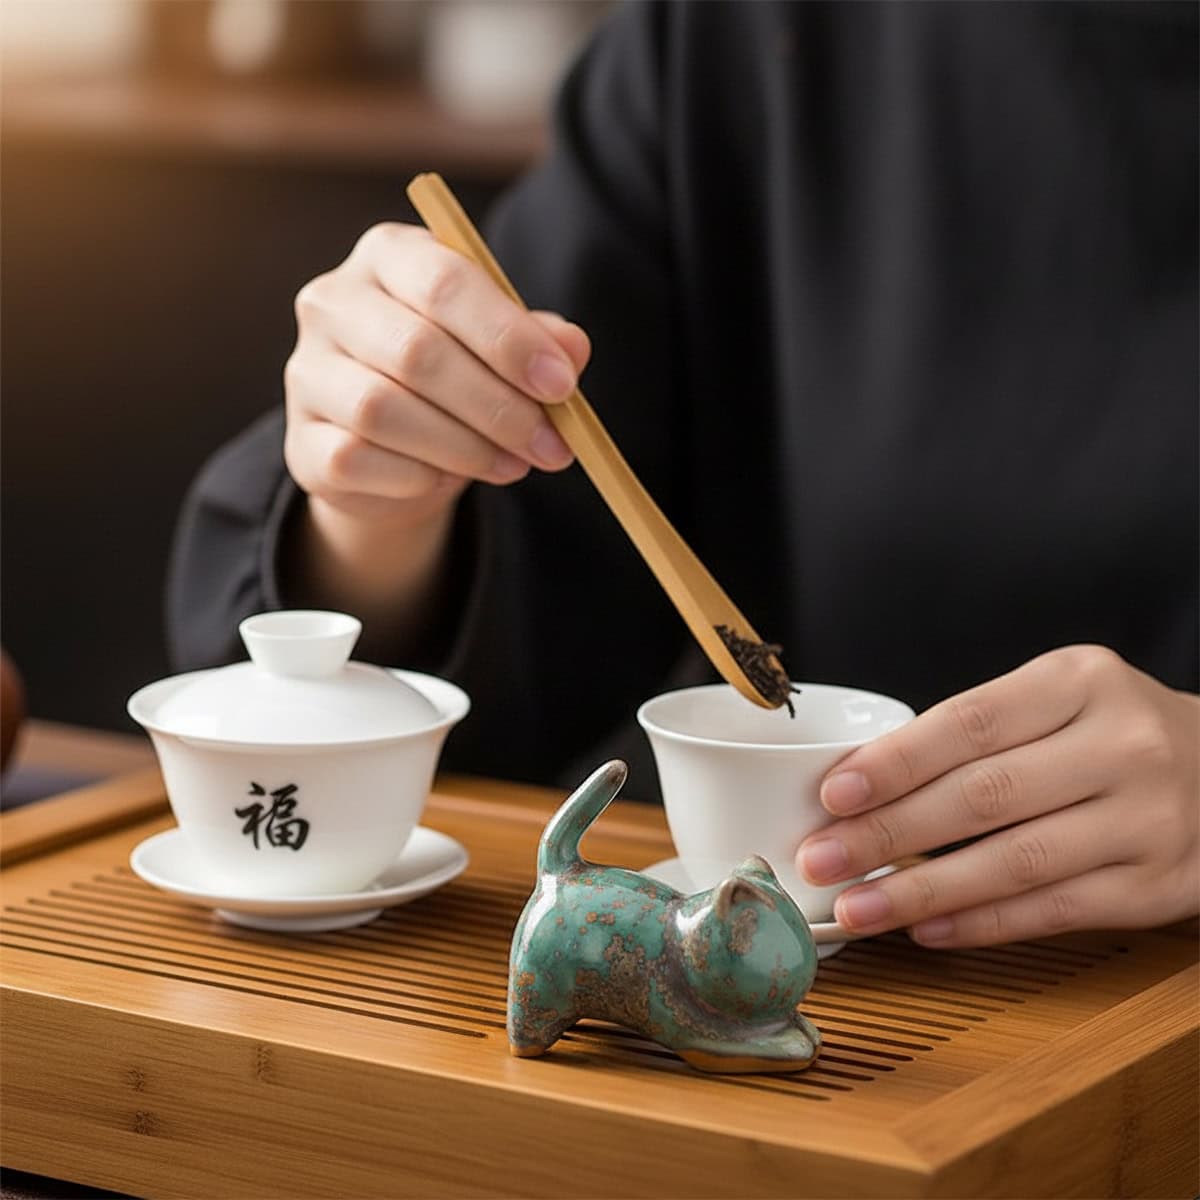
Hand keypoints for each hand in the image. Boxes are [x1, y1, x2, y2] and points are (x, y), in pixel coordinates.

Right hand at [281, 223, 589, 624]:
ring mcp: (306, 371)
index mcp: (389, 256)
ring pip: (383, 409)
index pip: (445, 282)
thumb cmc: (457, 381)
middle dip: (498, 406)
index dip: (508, 338)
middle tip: (550, 446)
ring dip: (464, 447)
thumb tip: (570, 349)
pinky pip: (357, 459)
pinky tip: (448, 479)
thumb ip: (537, 341)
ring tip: (513, 465)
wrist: (394, 453)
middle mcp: (333, 302)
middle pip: (417, 351)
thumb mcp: (504, 351)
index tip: (561, 386)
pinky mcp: (300, 440)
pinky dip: (416, 476)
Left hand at [796, 646, 1199, 946]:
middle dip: (888, 832)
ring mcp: (1146, 820)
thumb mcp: (1056, 699)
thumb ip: (976, 732)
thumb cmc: (1108, 731)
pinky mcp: (1158, 886)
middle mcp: (1122, 746)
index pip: (970, 723)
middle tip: (820, 858)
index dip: (896, 762)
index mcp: (1080, 682)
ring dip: (921, 890)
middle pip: (984, 796)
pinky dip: (980, 923)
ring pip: (1014, 862)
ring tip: (855, 906)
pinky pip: (1053, 910)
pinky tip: (924, 929)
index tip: (833, 794)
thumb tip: (861, 784)